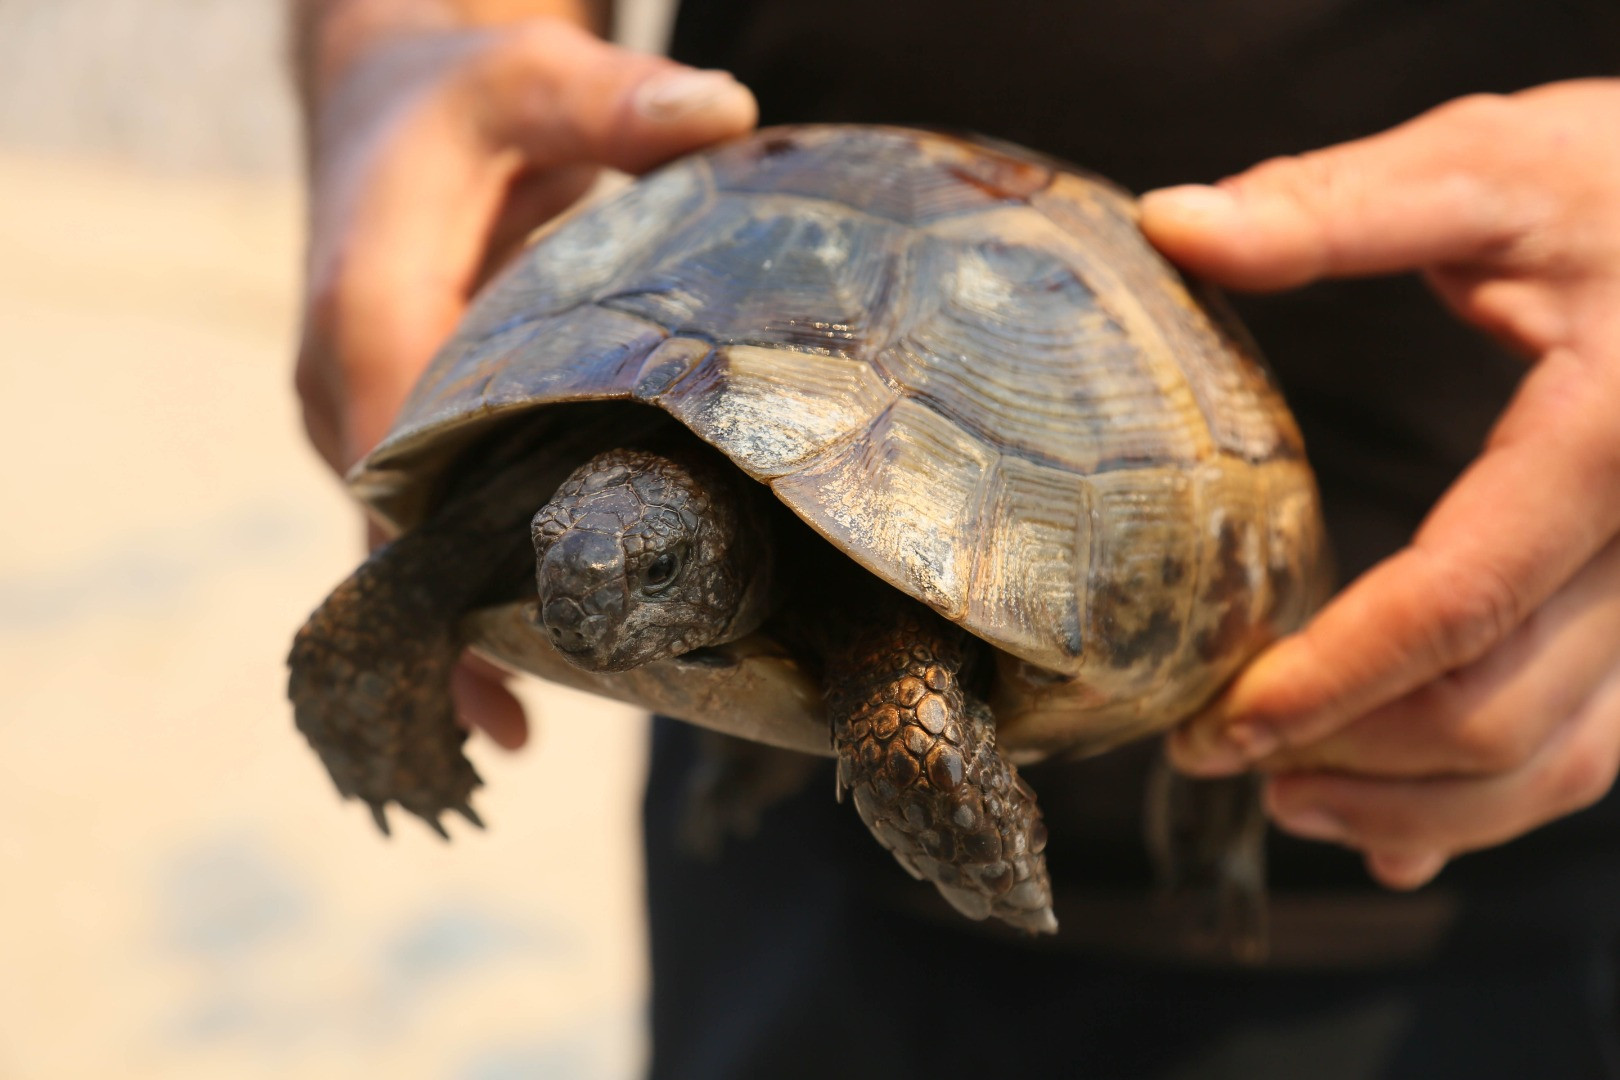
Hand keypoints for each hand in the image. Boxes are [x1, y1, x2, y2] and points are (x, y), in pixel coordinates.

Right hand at [294, 12, 756, 745]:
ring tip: (552, 721)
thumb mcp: (521, 80)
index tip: (533, 612)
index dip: (462, 534)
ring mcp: (361, 428)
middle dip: (485, 606)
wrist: (379, 110)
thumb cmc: (450, 100)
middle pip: (409, 526)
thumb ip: (608, 101)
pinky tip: (509, 722)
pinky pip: (421, 550)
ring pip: (413, 553)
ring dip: (475, 627)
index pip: (405, 442)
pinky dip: (462, 623)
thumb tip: (725, 113)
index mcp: (364, 308)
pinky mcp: (393, 447)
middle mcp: (344, 390)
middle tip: (590, 684)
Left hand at [1142, 79, 1619, 887]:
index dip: (1330, 681)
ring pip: (1562, 759)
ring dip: (1419, 808)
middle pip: (1503, 711)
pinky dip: (1492, 800)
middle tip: (1216, 757)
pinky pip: (1592, 737)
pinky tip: (1399, 828)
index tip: (1217, 724)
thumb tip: (1171, 226)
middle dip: (1352, 759)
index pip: (1457, 603)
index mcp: (1604, 443)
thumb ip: (1336, 208)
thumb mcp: (1488, 166)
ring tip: (1287, 803)